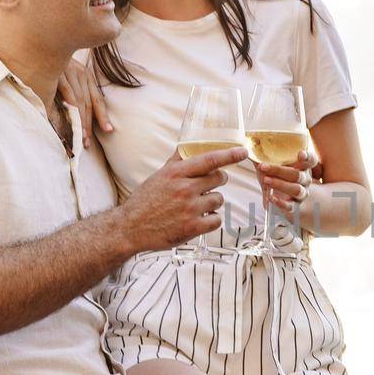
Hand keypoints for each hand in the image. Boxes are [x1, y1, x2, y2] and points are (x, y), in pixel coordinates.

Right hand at [57, 60, 112, 147]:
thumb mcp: (67, 74)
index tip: (109, 130)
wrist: (40, 40)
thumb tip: (77, 113)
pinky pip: (67, 96)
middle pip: (88, 104)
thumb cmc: (50, 60)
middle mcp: (80, 73)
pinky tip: (70, 121)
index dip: (103, 116)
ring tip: (80, 138)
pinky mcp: (59, 73)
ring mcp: (70, 72)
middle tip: (86, 143)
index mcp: (86, 75)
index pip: (97, 99)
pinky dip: (70, 110)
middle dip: (88, 125)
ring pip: (79, 102)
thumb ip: (75, 90)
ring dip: (80, 122)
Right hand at [118, 146, 246, 252]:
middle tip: (208, 186)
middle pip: (219, 179)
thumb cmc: (145, 201)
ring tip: (196, 206)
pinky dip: (211, 220)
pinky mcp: (192, 227)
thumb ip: (176, 163)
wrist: (130, 228)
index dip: (229, 155)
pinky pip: (216, 220)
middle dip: (217, 181)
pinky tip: (199, 219)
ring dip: (212, 202)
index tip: (242, 152)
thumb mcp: (158, 176)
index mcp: (176, 173)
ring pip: (218, 199)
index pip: (209, 160)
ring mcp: (189, 209)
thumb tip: (187, 146)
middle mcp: (184, 189)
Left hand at [256, 150, 318, 214]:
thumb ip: (264, 155)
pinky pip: (291, 206)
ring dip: (280, 184)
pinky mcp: (295, 206)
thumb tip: (249, 146)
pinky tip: (270, 198)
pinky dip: (280, 203)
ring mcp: (301, 194)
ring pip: (296, 190)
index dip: (308, 157)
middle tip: (263, 166)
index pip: (311, 160)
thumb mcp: (273, 164)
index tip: (300, 154)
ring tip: (265, 180)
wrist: (285, 197)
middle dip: (280, 171)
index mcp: (302, 167)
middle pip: (297, 175)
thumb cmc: (277, 175)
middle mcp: (305, 180)